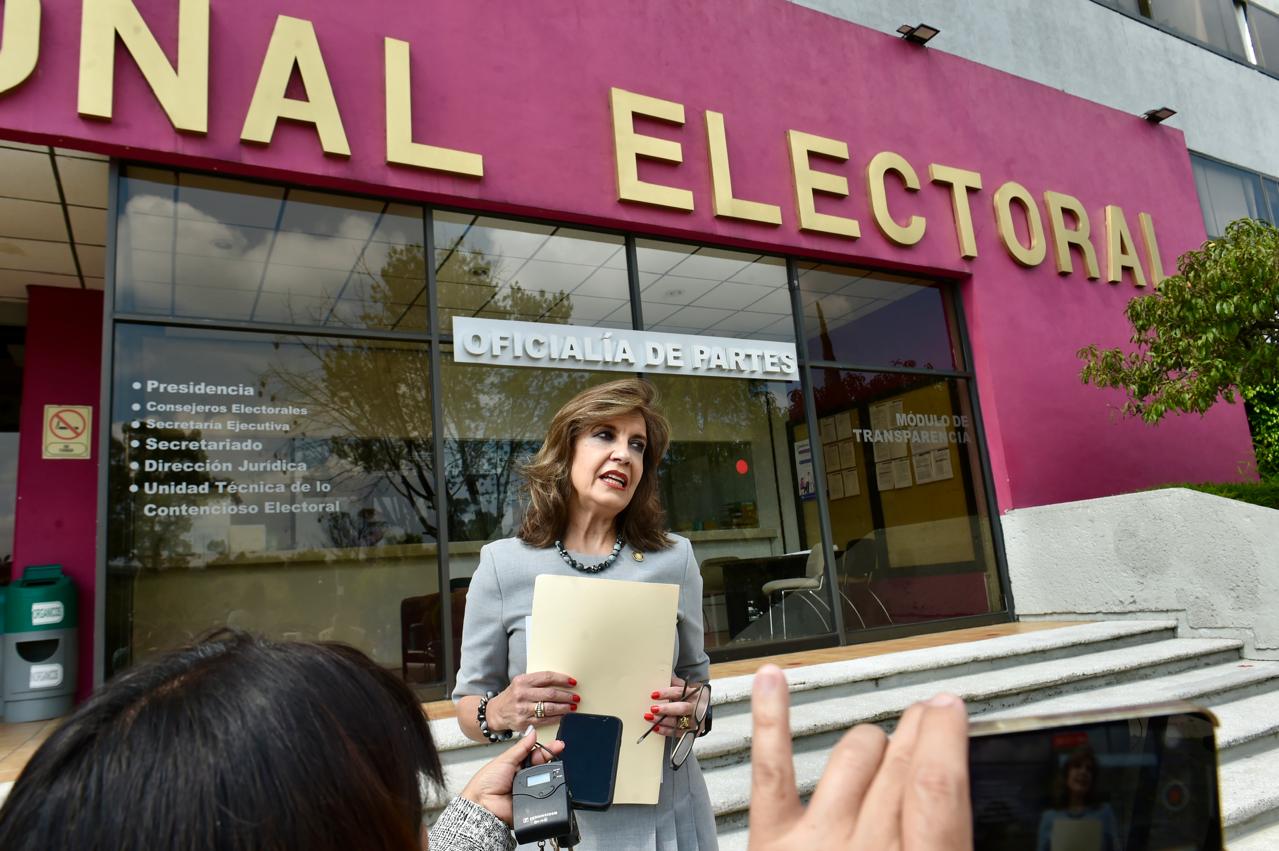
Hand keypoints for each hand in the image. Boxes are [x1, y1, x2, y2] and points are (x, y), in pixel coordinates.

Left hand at [459, 727, 565, 825]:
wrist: (482, 805)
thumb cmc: (485, 782)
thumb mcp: (505, 760)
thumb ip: (521, 747)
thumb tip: (532, 732)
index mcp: (516, 765)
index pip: (535, 755)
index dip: (546, 750)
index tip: (558, 745)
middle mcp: (523, 778)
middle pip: (542, 766)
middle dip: (550, 758)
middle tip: (559, 749)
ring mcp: (528, 791)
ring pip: (545, 781)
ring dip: (549, 773)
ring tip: (552, 766)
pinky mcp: (531, 804)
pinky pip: (543, 797)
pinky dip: (546, 791)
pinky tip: (550, 783)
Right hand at [488, 671, 579, 730]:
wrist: (496, 712)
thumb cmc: (512, 696)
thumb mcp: (520, 683)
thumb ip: (537, 682)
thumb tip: (560, 682)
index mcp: (522, 681)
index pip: (547, 677)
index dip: (562, 679)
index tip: (572, 682)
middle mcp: (522, 694)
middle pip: (550, 694)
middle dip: (566, 696)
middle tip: (576, 697)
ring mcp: (523, 709)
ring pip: (549, 708)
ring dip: (564, 708)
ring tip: (572, 707)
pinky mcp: (524, 722)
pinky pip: (545, 720)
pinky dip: (557, 718)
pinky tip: (563, 716)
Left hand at [645, 674, 699, 736]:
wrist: (703, 710)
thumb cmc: (691, 697)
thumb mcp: (685, 687)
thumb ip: (674, 682)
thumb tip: (662, 675)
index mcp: (695, 693)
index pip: (679, 692)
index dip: (666, 693)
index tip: (653, 695)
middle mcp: (697, 707)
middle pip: (682, 708)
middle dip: (666, 709)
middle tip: (653, 709)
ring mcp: (695, 721)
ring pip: (679, 722)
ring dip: (663, 721)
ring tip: (650, 718)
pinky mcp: (692, 732)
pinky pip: (677, 733)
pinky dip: (665, 731)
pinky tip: (655, 728)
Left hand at [747, 664, 971, 849]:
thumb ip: (943, 840)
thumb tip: (956, 802)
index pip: (937, 785)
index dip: (945, 736)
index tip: (950, 710)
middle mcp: (867, 849)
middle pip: (898, 765)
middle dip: (918, 730)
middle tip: (927, 713)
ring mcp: (816, 842)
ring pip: (852, 756)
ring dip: (872, 740)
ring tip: (880, 739)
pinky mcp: (771, 840)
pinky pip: (772, 769)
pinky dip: (770, 718)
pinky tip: (771, 679)